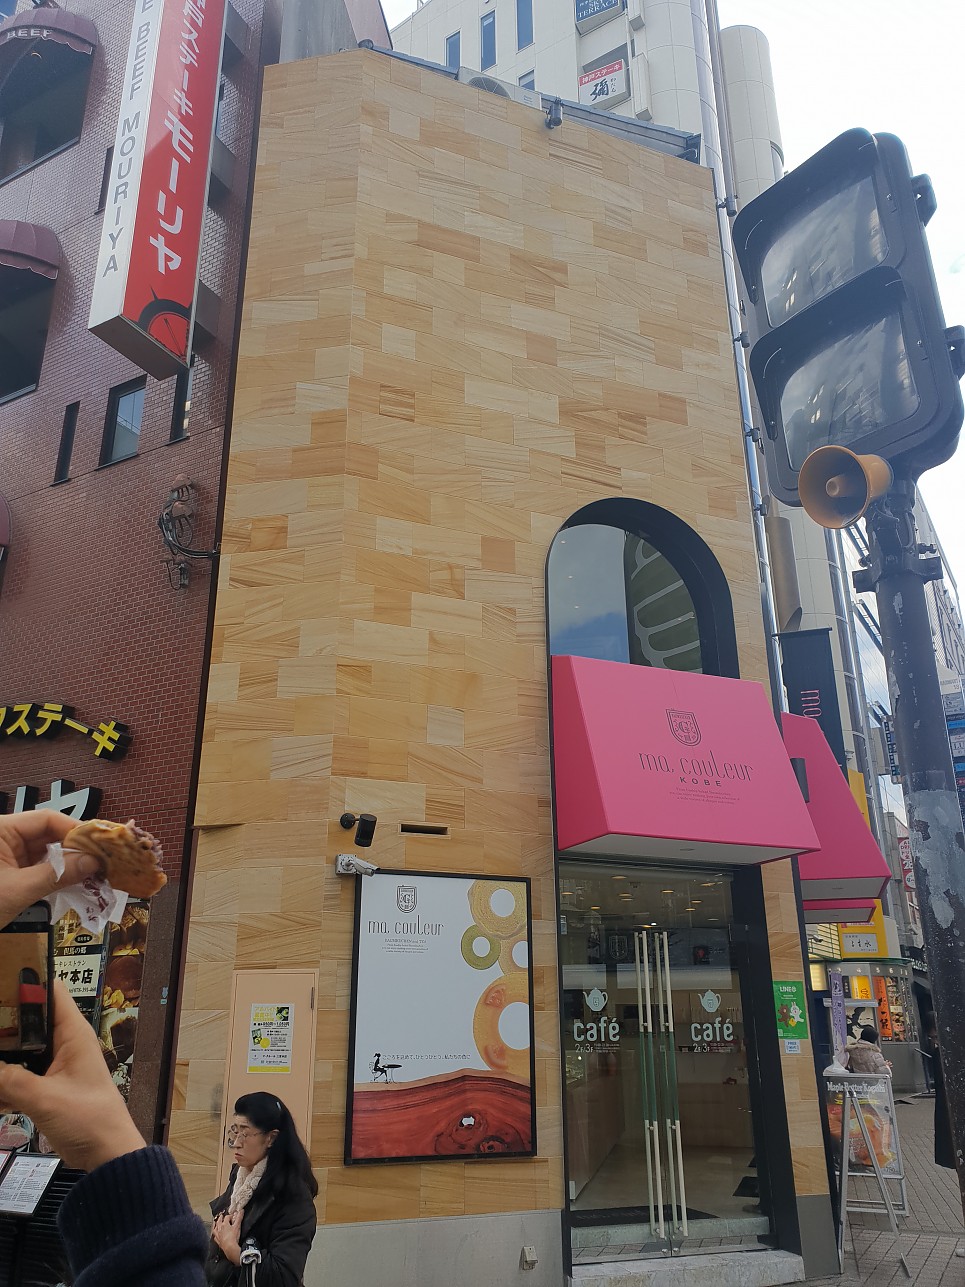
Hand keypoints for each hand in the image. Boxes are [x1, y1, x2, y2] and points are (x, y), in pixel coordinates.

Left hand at [0, 810, 100, 928]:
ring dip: (69, 863)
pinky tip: (75, 882)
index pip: (46, 819)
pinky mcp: (8, 872)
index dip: (75, 830)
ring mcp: (6, 854)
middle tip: (103, 861)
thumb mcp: (18, 891)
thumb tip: (93, 862)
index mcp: (0, 829)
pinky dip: (56, 874)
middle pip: (48, 834)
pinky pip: (38, 866)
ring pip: (46, 851)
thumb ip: (57, 874)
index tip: (100, 845)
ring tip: (94, 873)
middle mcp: (4, 837)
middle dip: (75, 848)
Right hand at [0, 981, 144, 1170]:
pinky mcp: (48, 1085)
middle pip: (28, 1021)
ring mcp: (56, 1064)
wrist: (106, 1153)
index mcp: (72, 1033)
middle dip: (4, 1026)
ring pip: (20, 1051)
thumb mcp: (43, 1098)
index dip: (24, 984)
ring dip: (3, 1060)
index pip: (49, 992)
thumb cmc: (87, 1119)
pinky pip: (20, 1075)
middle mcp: (64, 1042)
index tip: (0, 987)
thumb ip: (9, 1080)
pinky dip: (4, 1083)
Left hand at [212, 1210, 242, 1264]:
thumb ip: (239, 1218)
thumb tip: (241, 1210)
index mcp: (224, 1224)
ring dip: (215, 1225)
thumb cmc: (233, 1236)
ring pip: (215, 1229)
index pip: (227, 1217)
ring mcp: (218, 1235)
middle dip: (220, 1218)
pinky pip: (215, 1237)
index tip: (233, 1216)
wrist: (229, 1247)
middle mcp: (219, 1229)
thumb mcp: (237, 1226)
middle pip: (219, 1221)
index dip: (230, 1216)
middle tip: (221, 1216)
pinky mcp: (218, 1241)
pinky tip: (215, 1235)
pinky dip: (215, 1235)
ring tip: (215, 1223)